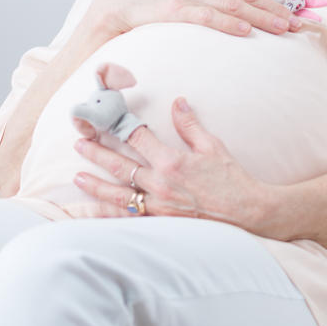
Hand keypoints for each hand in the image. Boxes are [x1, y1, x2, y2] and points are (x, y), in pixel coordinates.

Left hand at [72, 97, 269, 231]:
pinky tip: (95, 213)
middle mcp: (161, 185)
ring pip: (119, 196)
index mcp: (172, 162)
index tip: (104, 119)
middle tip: (79, 143)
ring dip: (96, 186)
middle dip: (97, 154)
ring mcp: (159, 207)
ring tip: (77, 177)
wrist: (248, 214)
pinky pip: (129, 220)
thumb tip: (177, 101)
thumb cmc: (232, 180)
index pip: (137, 138)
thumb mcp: (213, 146)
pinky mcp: (162, 224)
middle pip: (121, 166)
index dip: (119, 126)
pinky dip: (110, 216)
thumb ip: (190, 124)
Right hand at [86, 0, 302, 41]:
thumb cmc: (154, 6)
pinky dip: (228, 23)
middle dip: (281, 6)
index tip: (310, 5)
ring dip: (263, 16)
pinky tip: (246, 33)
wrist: (112, 5)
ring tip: (286, 28)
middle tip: (306, 21)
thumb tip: (246, 14)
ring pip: (234, 3)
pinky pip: (205, 16)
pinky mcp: (171, 8)